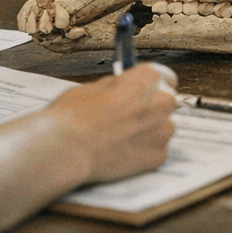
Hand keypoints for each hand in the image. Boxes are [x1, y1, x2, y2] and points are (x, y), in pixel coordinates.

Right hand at [50, 62, 178, 182]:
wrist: (65, 150)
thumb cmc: (73, 117)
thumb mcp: (92, 87)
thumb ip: (116, 87)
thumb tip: (120, 89)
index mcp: (146, 79)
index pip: (161, 76)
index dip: (149, 85)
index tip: (142, 90)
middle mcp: (161, 102)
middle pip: (166, 101)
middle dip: (151, 107)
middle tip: (127, 116)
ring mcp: (161, 131)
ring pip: (163, 127)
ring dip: (149, 130)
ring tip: (122, 137)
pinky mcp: (157, 156)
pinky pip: (156, 150)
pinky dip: (143, 152)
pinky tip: (123, 153)